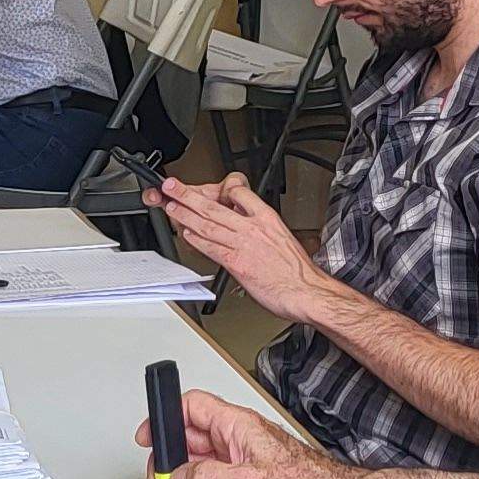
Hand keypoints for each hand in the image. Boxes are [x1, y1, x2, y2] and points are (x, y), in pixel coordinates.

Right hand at [142, 388, 364, 478]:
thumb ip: (206, 478)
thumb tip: (178, 477)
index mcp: (239, 425)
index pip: (192, 405)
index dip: (165, 416)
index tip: (149, 435)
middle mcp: (239, 437)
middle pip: (191, 436)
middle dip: (171, 458)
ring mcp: (243, 457)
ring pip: (201, 460)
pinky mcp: (249, 477)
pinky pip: (214, 478)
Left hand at [152, 175, 324, 318]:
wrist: (306, 291)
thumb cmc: (298, 271)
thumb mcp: (283, 239)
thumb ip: (262, 231)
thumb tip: (250, 230)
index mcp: (267, 218)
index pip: (239, 193)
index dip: (219, 189)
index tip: (208, 189)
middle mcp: (253, 227)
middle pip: (214, 206)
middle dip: (189, 195)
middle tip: (173, 186)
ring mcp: (243, 244)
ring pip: (207, 224)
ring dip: (185, 215)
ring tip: (171, 206)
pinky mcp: (237, 263)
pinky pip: (211, 248)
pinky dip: (196, 240)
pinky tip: (186, 235)